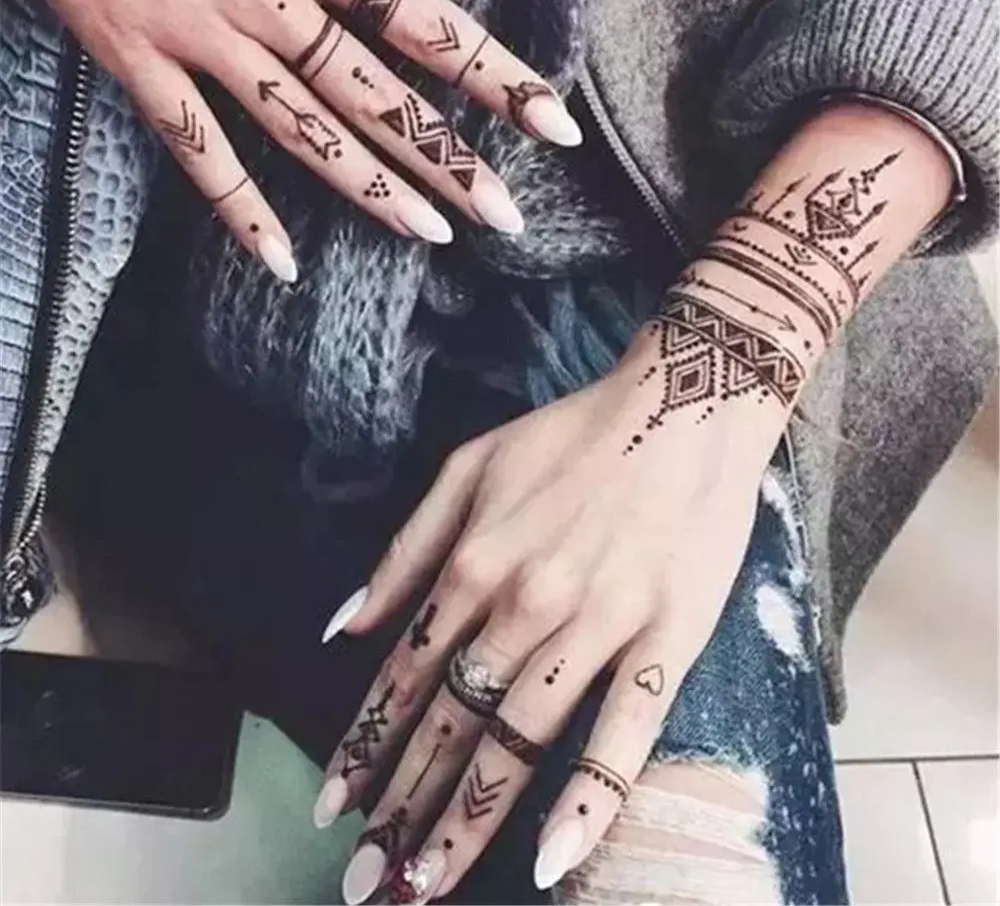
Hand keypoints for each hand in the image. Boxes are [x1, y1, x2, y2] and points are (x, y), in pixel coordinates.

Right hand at [3, 0, 580, 281]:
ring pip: (304, 130)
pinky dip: (239, 208)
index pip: (428, 22)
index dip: (498, 77)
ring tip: (431, 238)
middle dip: (450, 157)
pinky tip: (282, 262)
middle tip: (508, 218)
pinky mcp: (142, 64)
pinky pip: (197, 151)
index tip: (557, 126)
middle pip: (378, 94)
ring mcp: (206, 38)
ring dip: (370, 190)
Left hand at [317, 325, 788, 903]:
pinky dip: (589, 797)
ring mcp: (599, 624)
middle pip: (454, 722)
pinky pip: (624, 730)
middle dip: (401, 805)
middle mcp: (526, 603)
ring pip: (520, 739)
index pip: (406, 674)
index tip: (332, 806)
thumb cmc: (574, 434)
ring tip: (424, 883)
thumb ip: (406, 550)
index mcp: (476, 561)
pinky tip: (553, 857)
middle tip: (365, 881)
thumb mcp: (469, 466)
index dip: (364, 745)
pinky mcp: (668, 638)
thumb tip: (343, 627)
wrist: (685, 402)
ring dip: (468, 818)